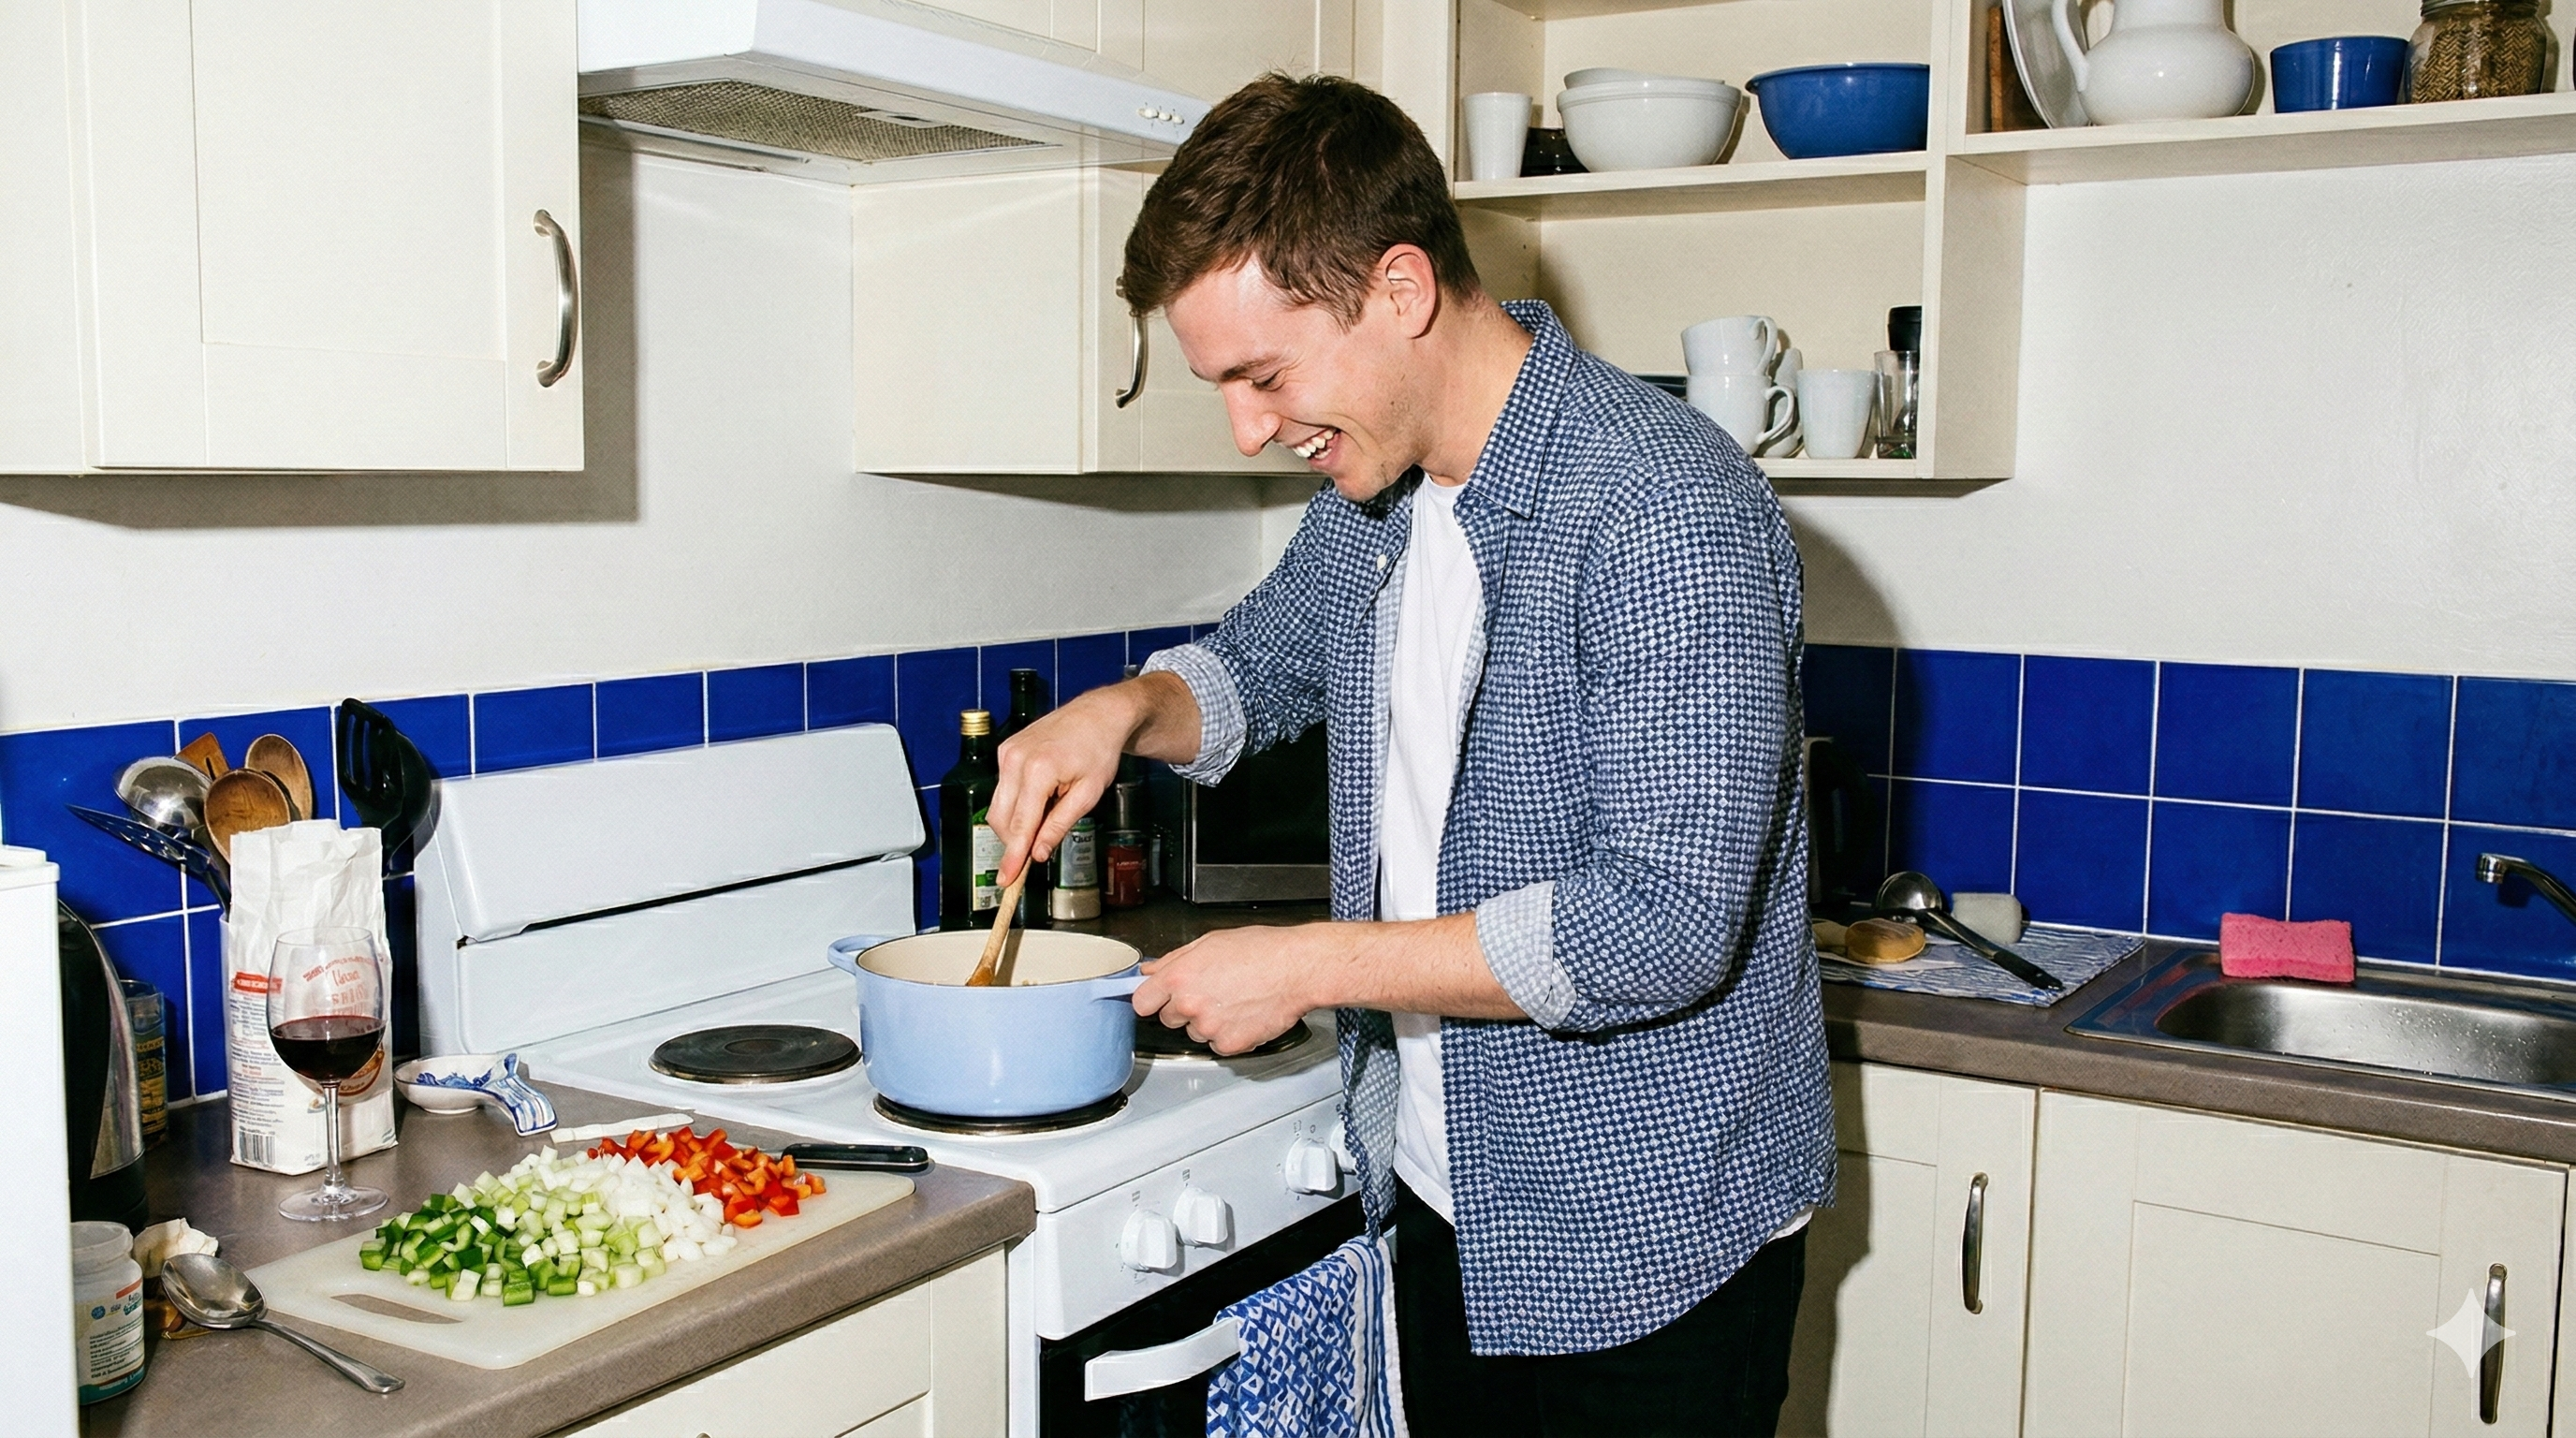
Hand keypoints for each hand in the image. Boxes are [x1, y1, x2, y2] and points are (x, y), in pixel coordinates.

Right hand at [987, 671, 1202, 882]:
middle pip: (1001, 819)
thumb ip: (1059, 824)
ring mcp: (1007, 752)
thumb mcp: (1088, 793)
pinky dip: (1017, 803)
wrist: (1098, 714)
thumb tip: (1038, 853)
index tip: (1006, 879)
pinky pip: (1003, 788)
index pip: (1020, 825)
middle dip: (1014, 842)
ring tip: (1046, 815)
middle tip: (1032, 855)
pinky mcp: (1005, 750)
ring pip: (998, 805)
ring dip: (1015, 823)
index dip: (1013, 856)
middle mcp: (1015, 759)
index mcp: (1039, 771)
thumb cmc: (1099, 750)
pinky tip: (1041, 797)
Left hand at [1133, 926, 1326, 1054]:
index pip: (1142, 1001)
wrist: (1297, 969)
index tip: (1158, 999)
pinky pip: (1219, 1045)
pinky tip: (1244, 1014)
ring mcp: (1209, 1027)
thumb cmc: (1261, 950)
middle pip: (1168, 1019)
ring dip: (1209, 1022)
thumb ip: (1174, 959)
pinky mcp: (1229, 1044)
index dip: (1152, 999)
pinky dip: (1230, 1035)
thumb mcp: (1210, 942)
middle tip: (1210, 993)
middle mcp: (1189, 1004)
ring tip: (1235, 1000)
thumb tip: (1151, 970)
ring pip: (1195, 1033)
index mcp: (1179, 976)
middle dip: (1183, 1009)